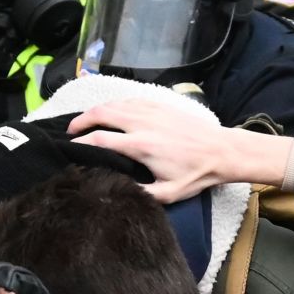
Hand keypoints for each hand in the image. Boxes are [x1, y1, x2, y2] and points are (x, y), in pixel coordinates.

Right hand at [71, 99, 293, 202]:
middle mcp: (143, 124)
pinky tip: (110, 111)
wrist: (223, 151)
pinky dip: (115, 103)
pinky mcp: (161, 105)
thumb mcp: (169, 194)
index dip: (80, 143)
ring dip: (95, 110)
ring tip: (84, 120)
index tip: (70, 149)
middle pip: (101, 113)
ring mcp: (152, 111)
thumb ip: (141, 194)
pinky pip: (130, 99)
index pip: (100, 140)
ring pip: (115, 103)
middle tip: (70, 131)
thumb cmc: (197, 175)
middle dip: (81, 120)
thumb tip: (118, 192)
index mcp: (141, 146)